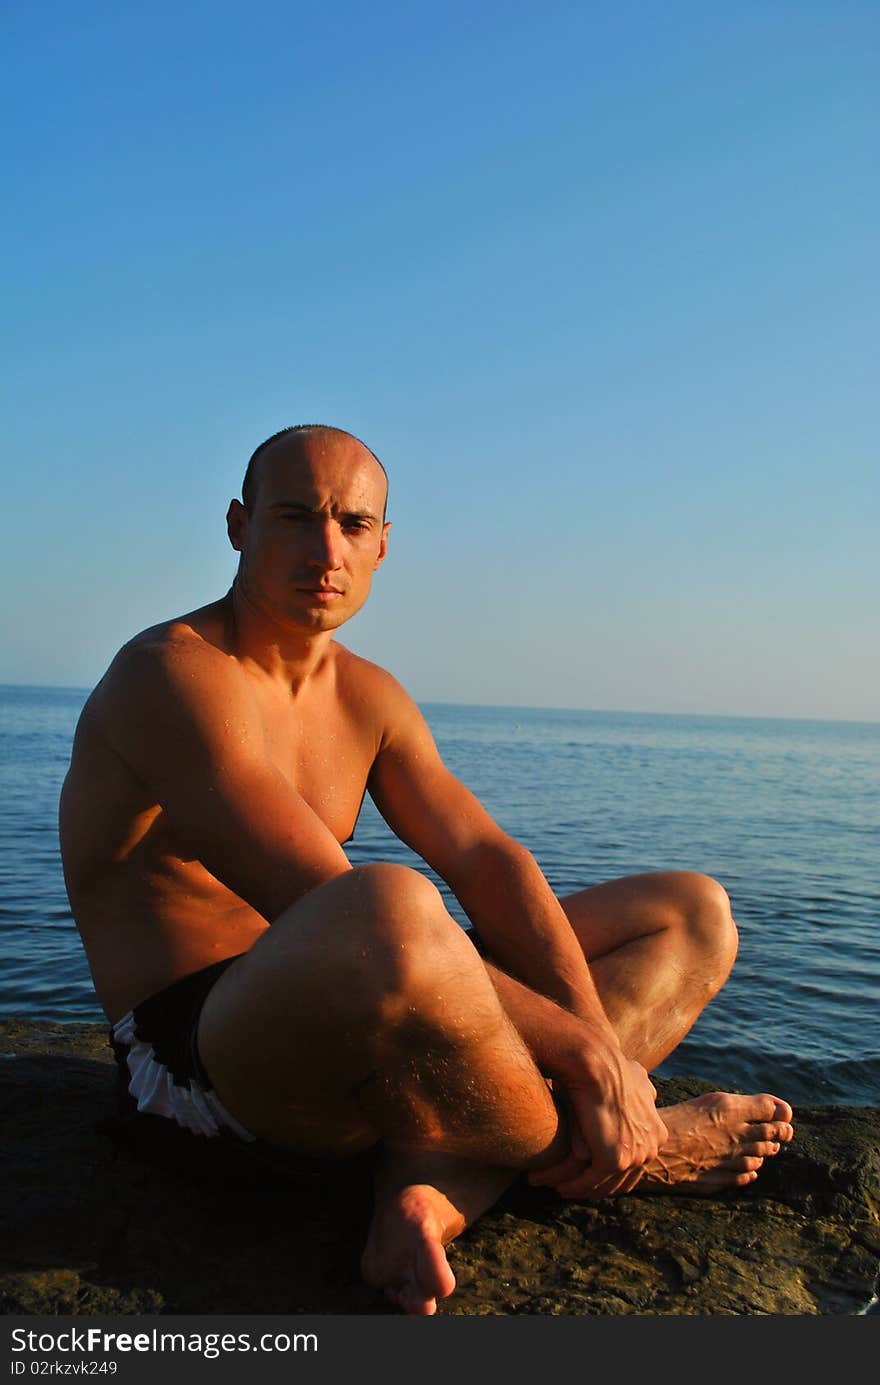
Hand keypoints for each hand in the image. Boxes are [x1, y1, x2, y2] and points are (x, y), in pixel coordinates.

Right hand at [529, 1031, 667, 1198]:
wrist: (597, 1063)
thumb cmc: (607, 1067)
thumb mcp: (637, 1077)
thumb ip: (644, 1091)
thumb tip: (652, 1091)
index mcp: (658, 1132)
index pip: (635, 1161)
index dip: (612, 1168)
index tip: (591, 1170)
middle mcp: (651, 1148)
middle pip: (623, 1178)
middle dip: (598, 1184)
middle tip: (575, 1186)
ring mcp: (635, 1156)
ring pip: (606, 1183)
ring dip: (583, 1189)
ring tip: (562, 1189)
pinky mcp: (614, 1160)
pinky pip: (591, 1181)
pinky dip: (575, 1186)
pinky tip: (560, 1186)